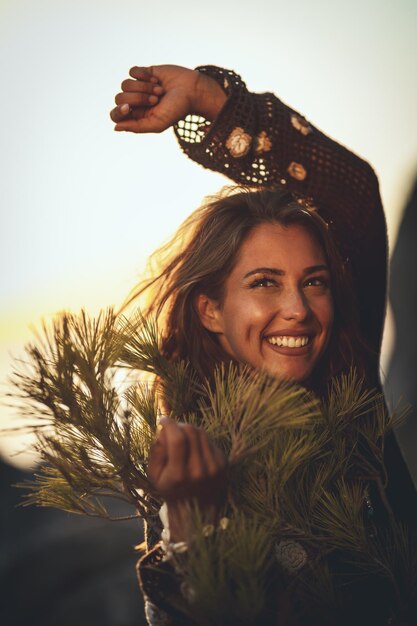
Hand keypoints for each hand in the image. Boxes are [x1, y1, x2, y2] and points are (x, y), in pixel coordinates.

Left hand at [110, 65, 226, 132]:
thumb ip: (137, 127)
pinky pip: (132, 71)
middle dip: (138, 98)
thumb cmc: (177, 110)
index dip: (118, 111)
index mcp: (136, 116)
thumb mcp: (158, 124)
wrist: (192, 90)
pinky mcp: (143, 73)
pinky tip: (156, 80)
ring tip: (159, 91)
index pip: (115, 115)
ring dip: (144, 88)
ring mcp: (138, 87)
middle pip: (119, 98)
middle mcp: (135, 102)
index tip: (128, 108)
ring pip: (125, 84)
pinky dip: (144, 76)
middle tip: (155, 100)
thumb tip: (115, 127)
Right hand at [148, 418, 226, 540]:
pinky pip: (210, 442)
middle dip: (179, 425)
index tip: (163, 420)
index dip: (169, 424)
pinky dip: (200, 441)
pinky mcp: (223, 465)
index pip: (177, 439)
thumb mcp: (154, 475)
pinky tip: (195, 450)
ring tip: (183, 438)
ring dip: (190, 431)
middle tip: (173, 428)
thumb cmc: (171, 490)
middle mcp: (199, 470)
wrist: (196, 512)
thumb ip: (156, 450)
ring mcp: (214, 467)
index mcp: (179, 474)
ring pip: (202, 433)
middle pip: (191, 432)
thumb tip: (163, 429)